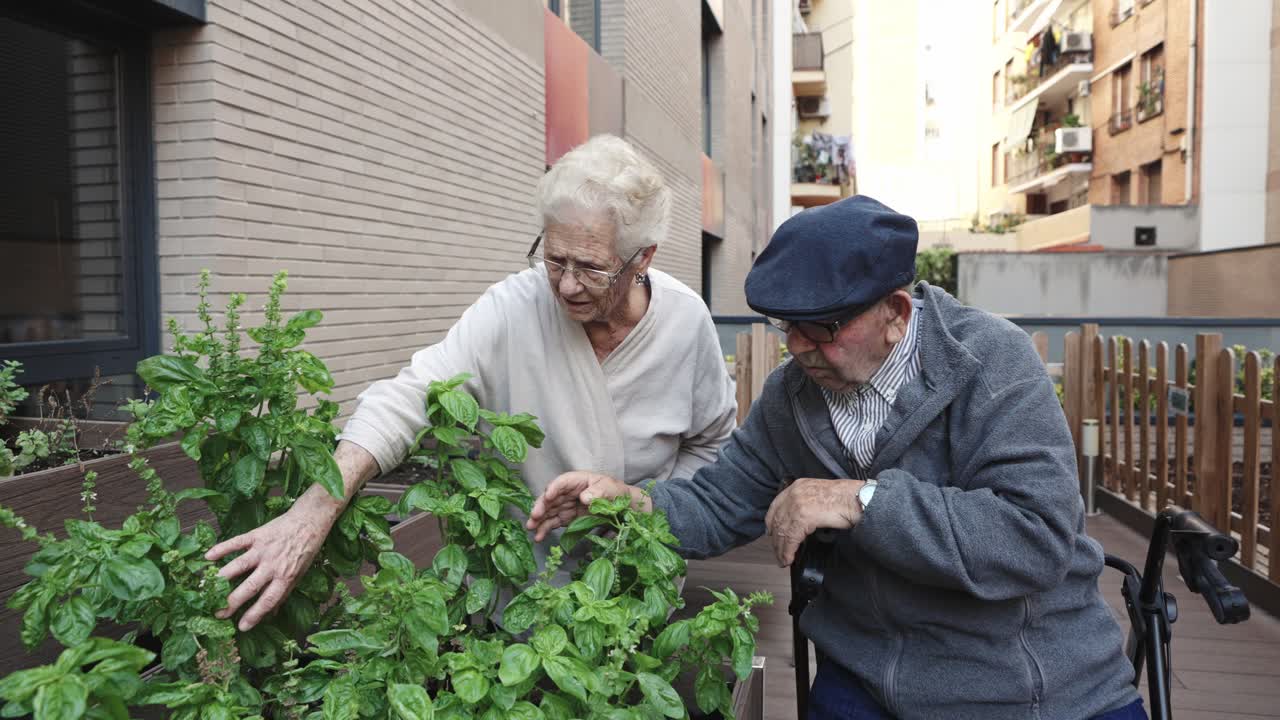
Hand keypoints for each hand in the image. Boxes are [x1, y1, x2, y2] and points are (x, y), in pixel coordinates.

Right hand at [205, 502, 334, 630]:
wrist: (309, 522)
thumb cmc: (304, 551)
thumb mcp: (299, 575)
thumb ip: (283, 593)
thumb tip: (270, 615)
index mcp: (285, 577)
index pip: (268, 600)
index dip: (254, 615)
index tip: (241, 627)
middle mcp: (273, 565)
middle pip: (250, 587)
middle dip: (232, 602)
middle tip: (218, 613)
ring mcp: (263, 550)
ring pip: (239, 565)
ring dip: (222, 577)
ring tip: (207, 589)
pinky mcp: (256, 535)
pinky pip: (236, 542)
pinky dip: (222, 548)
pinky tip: (208, 557)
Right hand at [526, 471, 647, 541]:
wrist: (623, 507)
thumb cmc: (616, 492)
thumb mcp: (611, 488)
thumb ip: (599, 491)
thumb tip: (584, 497)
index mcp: (578, 480)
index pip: (562, 482)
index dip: (554, 488)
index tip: (548, 496)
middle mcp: (569, 492)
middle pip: (551, 497)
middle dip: (541, 506)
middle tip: (534, 516)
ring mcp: (567, 506)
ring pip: (549, 511)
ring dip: (539, 519)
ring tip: (531, 529)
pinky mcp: (568, 518)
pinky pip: (554, 522)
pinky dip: (546, 529)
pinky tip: (539, 536)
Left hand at [764, 478, 864, 566]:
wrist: (856, 499)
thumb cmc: (845, 498)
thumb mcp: (819, 494)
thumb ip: (806, 504)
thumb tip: (799, 523)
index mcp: (797, 486)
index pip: (775, 506)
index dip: (771, 523)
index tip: (771, 534)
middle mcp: (794, 494)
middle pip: (777, 521)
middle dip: (776, 540)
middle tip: (778, 553)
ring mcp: (797, 504)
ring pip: (782, 532)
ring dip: (781, 549)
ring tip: (783, 560)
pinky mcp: (803, 517)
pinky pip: (791, 538)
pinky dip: (788, 551)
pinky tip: (789, 559)